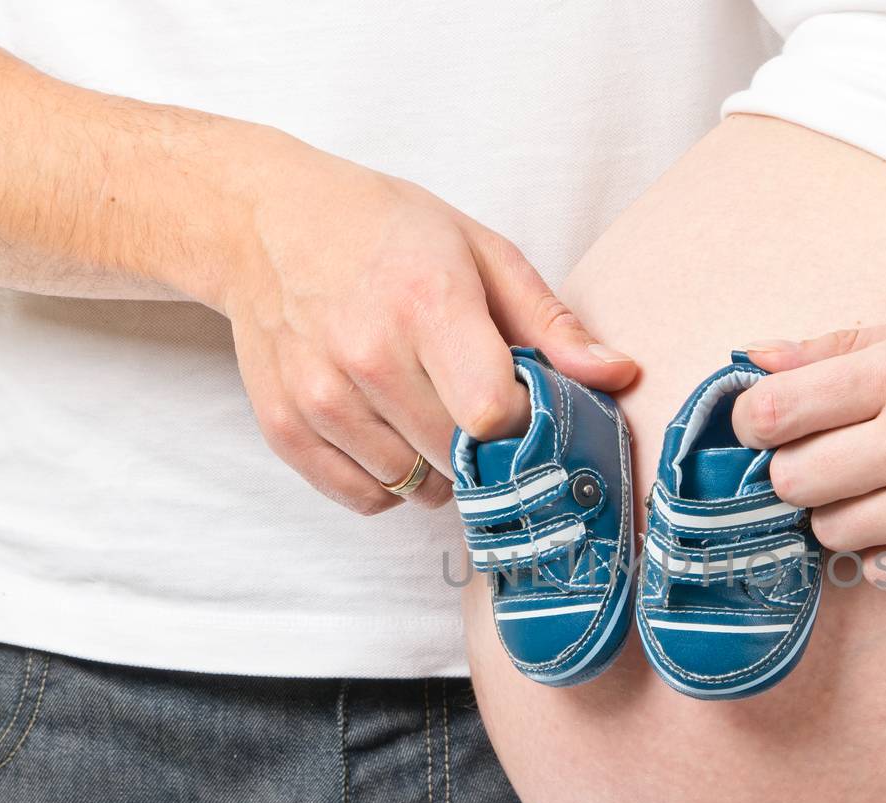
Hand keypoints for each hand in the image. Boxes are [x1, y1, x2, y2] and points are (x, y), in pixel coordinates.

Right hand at [208, 129, 636, 513]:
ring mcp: (319, 396)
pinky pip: (364, 498)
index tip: (522, 401)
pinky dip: (388, 481)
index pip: (493, 414)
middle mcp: (366, 355)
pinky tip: (389, 430)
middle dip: (485, 446)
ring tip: (427, 409)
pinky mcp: (285, 428)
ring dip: (437, 467)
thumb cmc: (386, 232)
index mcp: (425, 303)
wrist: (265, 222)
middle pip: (458, 457)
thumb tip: (620, 376)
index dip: (522, 421)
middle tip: (476, 403)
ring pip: (414, 487)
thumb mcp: (481, 252)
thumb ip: (552, 325)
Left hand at [731, 315, 885, 590]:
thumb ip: (843, 344)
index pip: (773, 411)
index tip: (769, 428)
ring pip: (828, 530)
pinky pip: (879, 572)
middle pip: (789, 479)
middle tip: (838, 462)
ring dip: (844, 515)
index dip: (755, 424)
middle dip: (800, 473)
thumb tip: (753, 357)